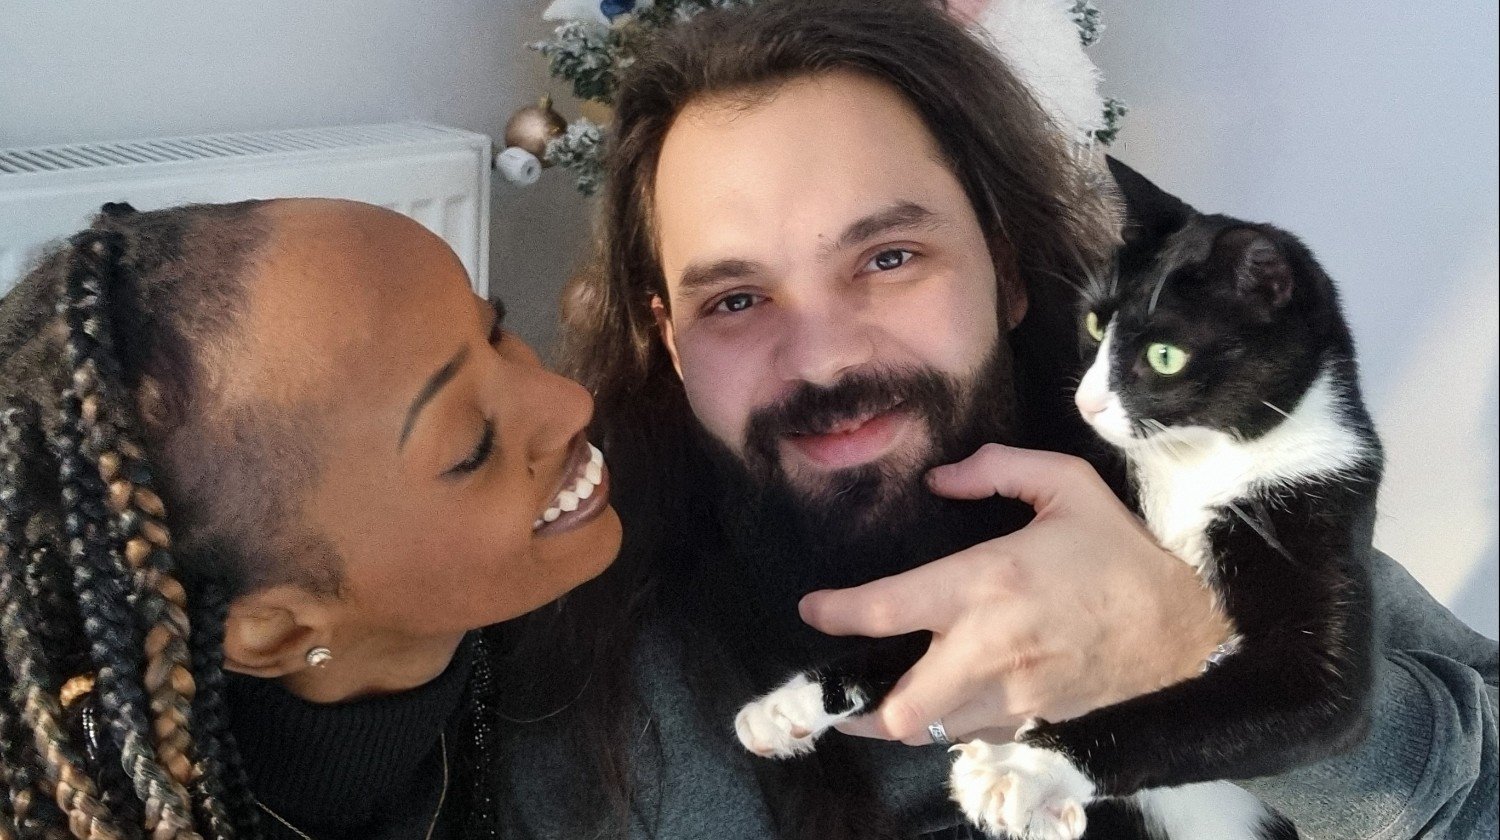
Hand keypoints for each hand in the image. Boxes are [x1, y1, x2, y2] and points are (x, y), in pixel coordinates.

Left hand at [798, 443, 1231, 744]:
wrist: (1189, 627)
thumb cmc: (1121, 552)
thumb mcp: (1067, 485)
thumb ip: (996, 468)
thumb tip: (939, 478)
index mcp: (985, 583)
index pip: (884, 610)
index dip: (835, 613)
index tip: (813, 609)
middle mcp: (987, 650)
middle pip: (897, 708)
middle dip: (858, 704)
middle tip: (841, 685)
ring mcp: (1011, 698)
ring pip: (929, 732)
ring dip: (900, 716)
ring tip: (884, 696)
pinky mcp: (1033, 724)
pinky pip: (970, 737)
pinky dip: (948, 725)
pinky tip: (946, 701)